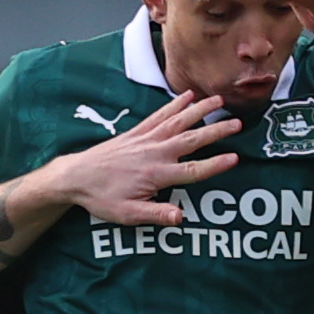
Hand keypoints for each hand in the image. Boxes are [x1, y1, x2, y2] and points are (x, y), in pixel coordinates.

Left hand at [43, 89, 233, 222]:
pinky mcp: (136, 133)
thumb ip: (156, 215)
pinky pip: (159, 115)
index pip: (192, 170)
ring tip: (220, 100)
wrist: (75, 177)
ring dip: (200, 110)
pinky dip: (175, 104)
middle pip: (191, 139)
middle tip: (238, 123)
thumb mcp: (127, 214)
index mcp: (155, 175)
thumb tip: (180, 217)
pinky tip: (188, 95)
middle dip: (216, 131)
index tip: (235, 158)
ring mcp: (146, 139)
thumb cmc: (101, 198)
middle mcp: (154, 152)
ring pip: (178, 121)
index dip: (215, 165)